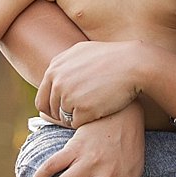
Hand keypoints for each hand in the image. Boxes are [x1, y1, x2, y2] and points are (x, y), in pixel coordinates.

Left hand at [35, 40, 155, 124]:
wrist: (133, 64)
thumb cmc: (112, 58)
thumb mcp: (82, 52)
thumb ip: (64, 65)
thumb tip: (53, 76)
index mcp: (54, 67)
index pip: (42, 98)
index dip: (53, 108)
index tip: (64, 111)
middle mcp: (57, 81)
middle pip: (51, 110)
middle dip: (62, 115)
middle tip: (81, 113)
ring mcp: (68, 95)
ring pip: (64, 118)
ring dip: (76, 118)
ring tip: (94, 109)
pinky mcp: (81, 109)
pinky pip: (77, 124)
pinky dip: (86, 122)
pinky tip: (99, 112)